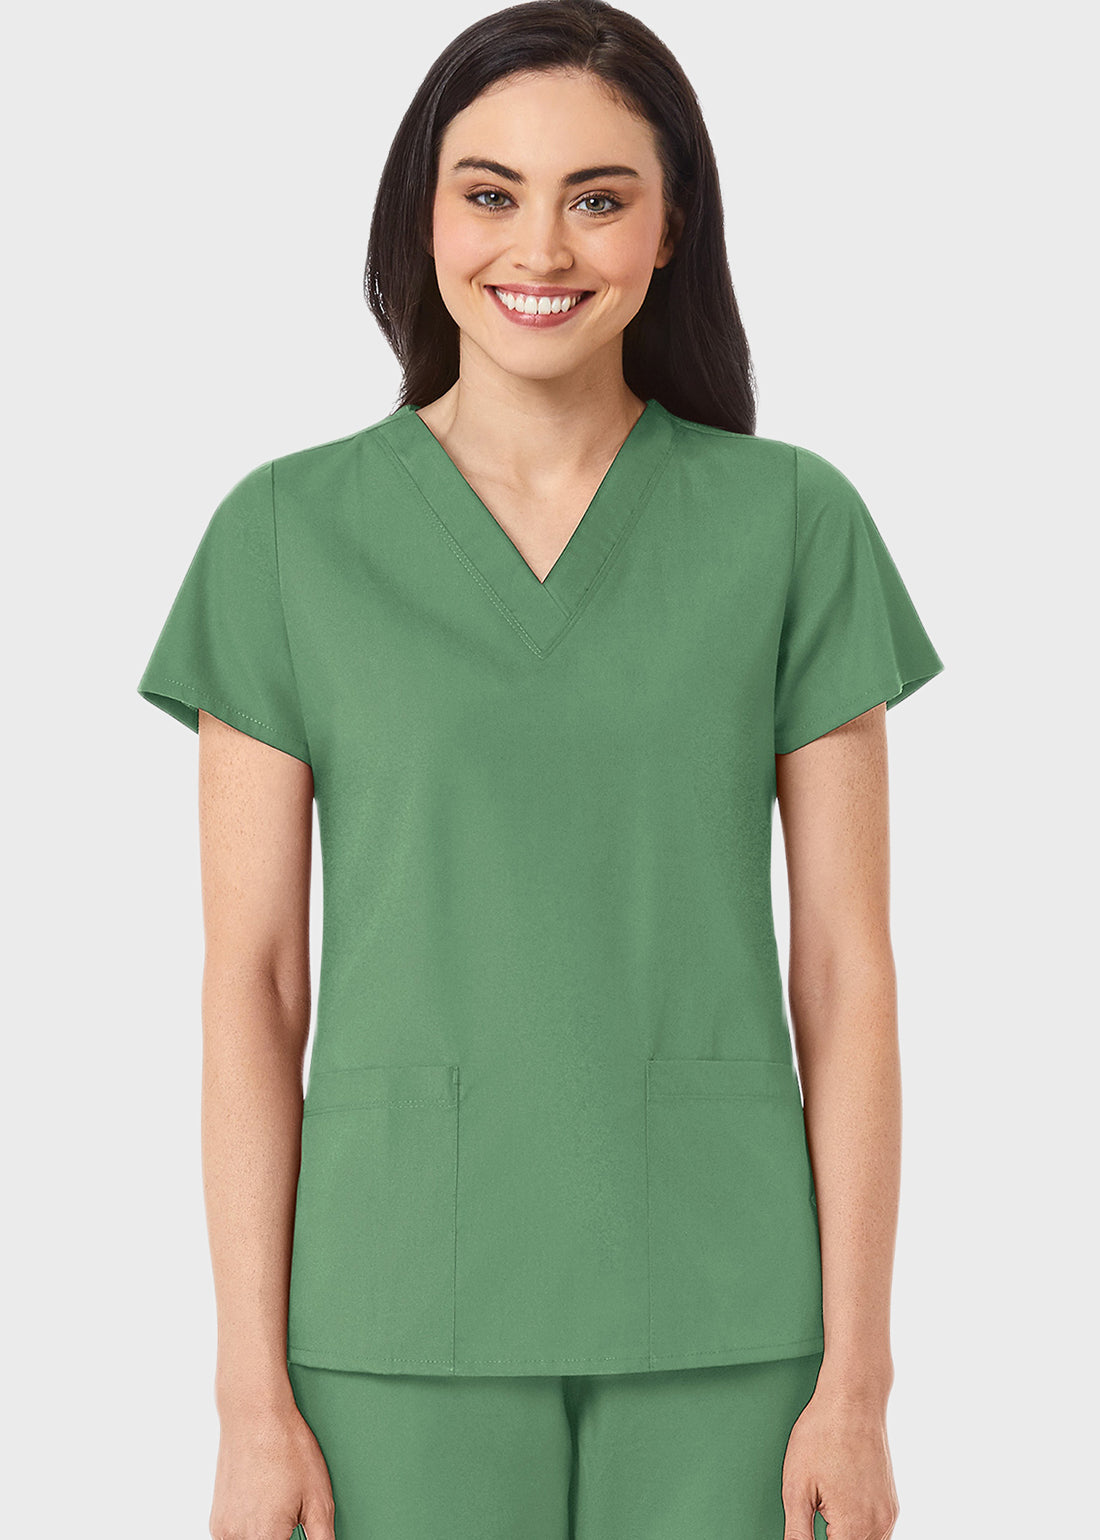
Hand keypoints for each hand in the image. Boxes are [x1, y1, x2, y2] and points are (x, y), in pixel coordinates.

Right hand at [209, 1399, 335, 1539]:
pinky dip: (250, 1530)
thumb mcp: (319, 1498)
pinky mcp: (216, 1520)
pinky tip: (263, 1504)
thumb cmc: (286, 1447)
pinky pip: (235, 1537)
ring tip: (278, 1505)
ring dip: (264, 1535)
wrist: (255, 1415)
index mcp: (264, 1537)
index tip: (296, 1532)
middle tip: (290, 1512)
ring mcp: (223, 1529)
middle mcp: (237, 1538)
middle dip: (281, 1536)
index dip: (292, 1539)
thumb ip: (322, 1538)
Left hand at [781, 1384, 899, 1539]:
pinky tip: (839, 1512)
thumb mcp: (796, 1488)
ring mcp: (888, 1514)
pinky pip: (878, 1532)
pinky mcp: (890, 1502)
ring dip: (846, 1537)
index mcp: (854, 1527)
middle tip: (815, 1516)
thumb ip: (797, 1533)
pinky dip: (859, 1531)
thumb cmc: (823, 1433)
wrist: (853, 1399)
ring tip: (824, 1513)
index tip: (807, 1530)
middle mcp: (878, 1525)